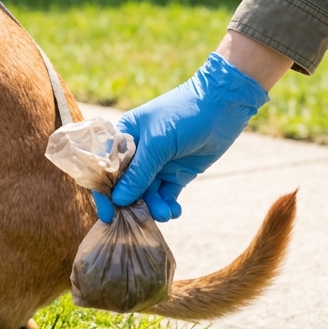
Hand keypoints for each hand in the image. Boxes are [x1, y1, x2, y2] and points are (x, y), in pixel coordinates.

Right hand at [91, 52, 269, 224]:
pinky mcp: (177, 173)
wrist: (222, 106)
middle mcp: (138, 152)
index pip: (106, 167)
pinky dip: (168, 205)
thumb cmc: (183, 114)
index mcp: (125, 136)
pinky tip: (174, 211)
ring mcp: (158, 164)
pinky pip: (166, 195)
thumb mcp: (157, 143)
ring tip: (165, 214)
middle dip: (131, 203)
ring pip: (147, 193)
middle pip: (126, 185)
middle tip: (135, 222)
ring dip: (153, 206)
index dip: (104, 191)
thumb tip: (119, 200)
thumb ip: (138, 173)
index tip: (108, 214)